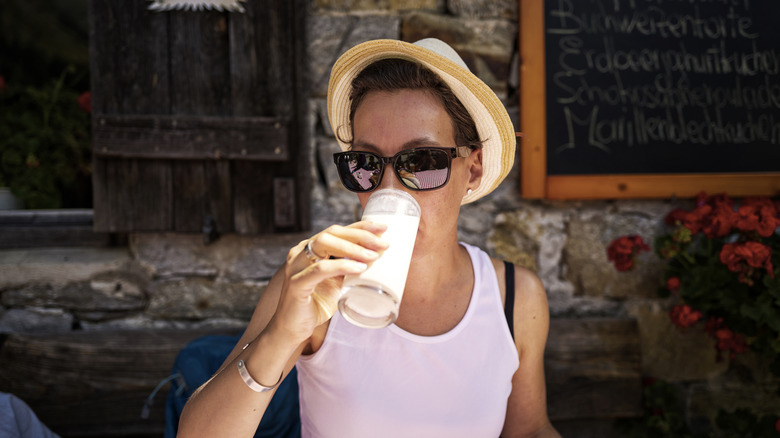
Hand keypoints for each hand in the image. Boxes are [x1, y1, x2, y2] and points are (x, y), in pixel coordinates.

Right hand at [268, 221, 388, 344]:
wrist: (292, 329)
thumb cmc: (315, 304)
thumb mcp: (335, 281)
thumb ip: (348, 267)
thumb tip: (376, 255)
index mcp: (310, 249)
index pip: (337, 231)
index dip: (360, 227)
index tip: (382, 228)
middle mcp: (300, 252)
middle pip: (332, 233)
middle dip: (360, 235)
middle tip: (382, 243)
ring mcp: (295, 266)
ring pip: (324, 244)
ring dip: (353, 248)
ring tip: (374, 255)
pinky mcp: (296, 283)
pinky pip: (320, 269)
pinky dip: (342, 266)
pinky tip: (359, 268)